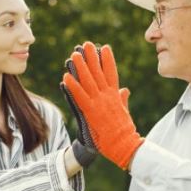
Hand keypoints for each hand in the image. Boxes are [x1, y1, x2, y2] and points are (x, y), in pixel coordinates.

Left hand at [61, 41, 142, 169]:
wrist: (125, 145)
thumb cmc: (125, 132)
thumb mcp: (125, 112)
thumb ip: (123, 99)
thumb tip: (125, 90)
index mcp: (116, 96)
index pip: (112, 73)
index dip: (108, 60)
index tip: (105, 47)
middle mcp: (108, 96)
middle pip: (99, 73)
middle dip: (92, 58)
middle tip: (86, 44)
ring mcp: (99, 103)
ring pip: (88, 81)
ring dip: (80, 67)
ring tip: (74, 55)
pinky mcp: (91, 113)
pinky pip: (79, 97)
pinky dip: (73, 87)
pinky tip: (65, 77)